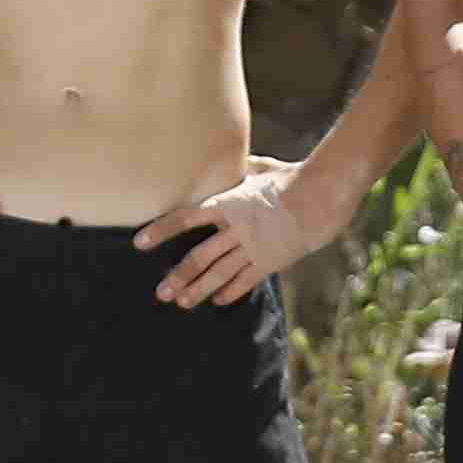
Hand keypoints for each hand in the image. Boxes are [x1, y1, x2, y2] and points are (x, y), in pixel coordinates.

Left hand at [140, 158, 339, 310]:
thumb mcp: (260, 168)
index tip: (140, 242)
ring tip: (181, 302)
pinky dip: (229, 292)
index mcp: (229, 203)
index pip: (185, 218)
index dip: (160, 230)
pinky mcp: (269, 261)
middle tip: (160, 292)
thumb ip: (239, 169)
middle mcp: (236, 228)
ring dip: (198, 290)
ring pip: (218, 274)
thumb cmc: (290, 178)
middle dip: (177, 276)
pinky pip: (245, 281)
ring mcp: (252, 247)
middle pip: (198, 256)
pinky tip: (217, 300)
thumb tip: (225, 159)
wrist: (322, 198)